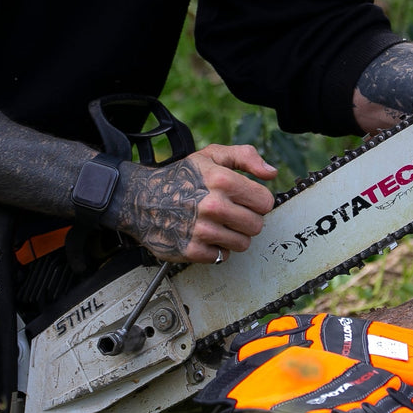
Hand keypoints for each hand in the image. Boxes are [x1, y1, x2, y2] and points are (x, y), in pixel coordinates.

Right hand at [107, 144, 277, 263]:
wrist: (141, 199)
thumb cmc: (180, 177)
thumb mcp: (211, 155)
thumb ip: (245, 157)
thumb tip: (271, 173)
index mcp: (222, 180)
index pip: (265, 202)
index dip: (258, 200)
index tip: (246, 200)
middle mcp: (213, 206)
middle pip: (257, 225)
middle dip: (247, 219)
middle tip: (231, 213)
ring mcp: (202, 230)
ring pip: (243, 243)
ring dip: (234, 235)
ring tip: (218, 224)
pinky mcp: (192, 250)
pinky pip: (222, 257)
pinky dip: (216, 249)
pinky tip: (205, 235)